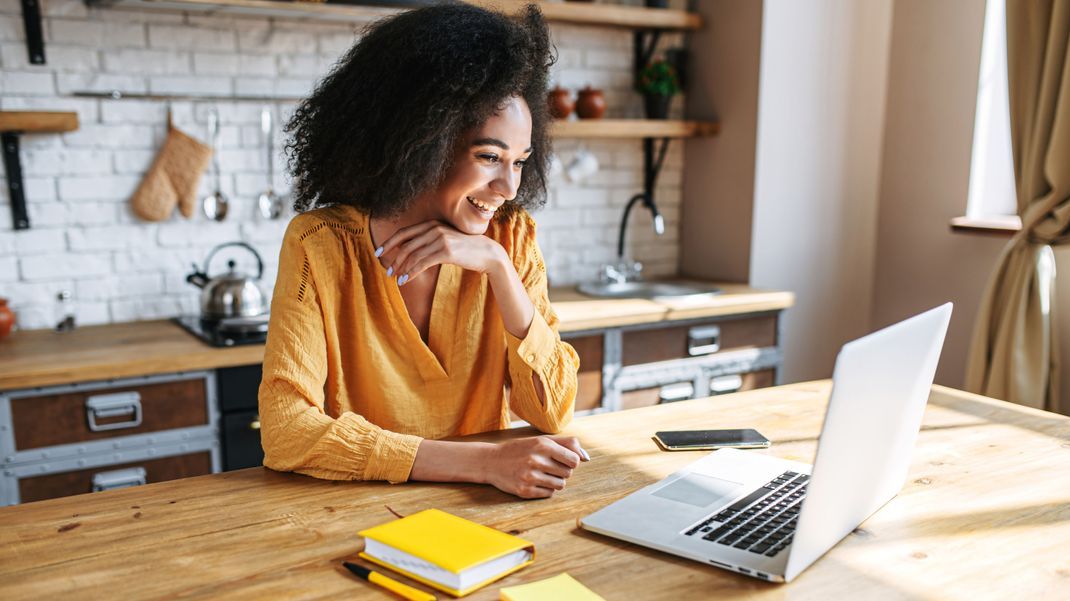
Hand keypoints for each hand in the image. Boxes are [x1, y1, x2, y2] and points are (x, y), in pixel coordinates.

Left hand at [377, 220, 505, 284]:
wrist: (487, 253)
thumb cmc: (465, 249)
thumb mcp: (445, 239)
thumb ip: (428, 240)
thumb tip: (407, 250)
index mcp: (432, 224)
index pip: (404, 232)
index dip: (389, 242)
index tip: (379, 251)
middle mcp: (435, 228)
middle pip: (406, 244)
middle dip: (394, 258)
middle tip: (388, 270)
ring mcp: (440, 239)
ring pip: (413, 255)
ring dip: (402, 268)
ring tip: (396, 278)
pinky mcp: (446, 251)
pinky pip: (422, 263)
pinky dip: (411, 272)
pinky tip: (405, 280)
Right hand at [483, 436, 589, 498]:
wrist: (491, 461)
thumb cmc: (520, 449)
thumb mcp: (540, 440)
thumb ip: (566, 444)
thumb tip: (586, 457)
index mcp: (542, 445)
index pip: (574, 460)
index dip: (571, 461)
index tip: (563, 460)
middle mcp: (536, 460)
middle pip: (568, 473)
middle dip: (561, 471)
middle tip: (548, 466)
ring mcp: (529, 477)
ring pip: (560, 485)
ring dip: (555, 481)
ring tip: (542, 474)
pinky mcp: (524, 491)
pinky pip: (548, 494)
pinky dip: (545, 489)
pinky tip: (534, 481)